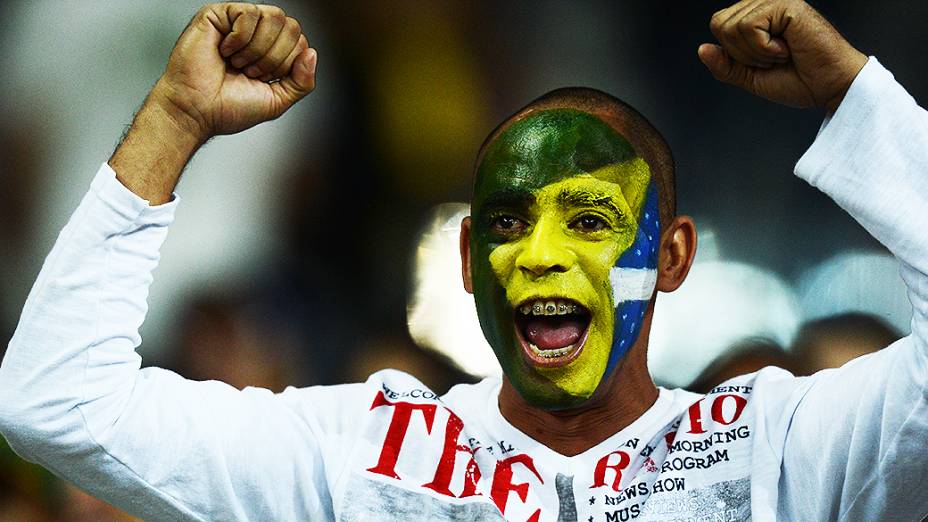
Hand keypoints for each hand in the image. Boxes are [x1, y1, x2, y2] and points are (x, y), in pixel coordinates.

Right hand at [109, 3, 315, 203]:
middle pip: (291, 27)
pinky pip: (248, 14)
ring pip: (274, 17)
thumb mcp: (278, 100)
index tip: (263, 80)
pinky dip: (240, 40)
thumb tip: (312, 53)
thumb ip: (302, 82)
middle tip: (249, 72)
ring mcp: (238, 22)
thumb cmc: (228, 107)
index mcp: (272, 51)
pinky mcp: (218, 14)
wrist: (196, 111)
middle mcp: (258, 33)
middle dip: (274, 58)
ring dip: (258, 50)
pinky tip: (225, 51)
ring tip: (237, 63)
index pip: (300, 42)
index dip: (287, 64)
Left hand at [698, 0, 866, 111]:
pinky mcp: (787, 4)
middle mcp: (764, 4)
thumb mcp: (750, 77)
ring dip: (755, 52)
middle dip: (742, 53)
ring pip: (732, 26)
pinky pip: (749, 27)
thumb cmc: (799, 80)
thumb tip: (702, 49)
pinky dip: (763, 48)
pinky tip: (786, 48)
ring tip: (781, 53)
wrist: (829, 87)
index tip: (762, 60)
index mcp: (756, 17)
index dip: (733, 52)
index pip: (719, 25)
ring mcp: (776, 1)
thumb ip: (725, 65)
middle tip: (773, 58)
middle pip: (720, 24)